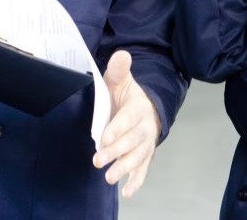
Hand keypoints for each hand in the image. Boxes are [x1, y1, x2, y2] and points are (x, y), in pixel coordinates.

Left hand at [93, 51, 160, 197]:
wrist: (148, 108)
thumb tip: (121, 54)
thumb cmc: (128, 95)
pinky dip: (136, 181)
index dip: (117, 129)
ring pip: (138, 157)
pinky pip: (143, 169)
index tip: (104, 138)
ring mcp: (146, 143)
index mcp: (139, 108)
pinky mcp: (145, 156)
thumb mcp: (121, 81)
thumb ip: (119, 70)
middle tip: (98, 160)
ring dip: (124, 168)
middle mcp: (146, 127)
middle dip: (116, 152)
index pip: (128, 119)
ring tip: (110, 178)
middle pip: (132, 141)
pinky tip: (127, 192)